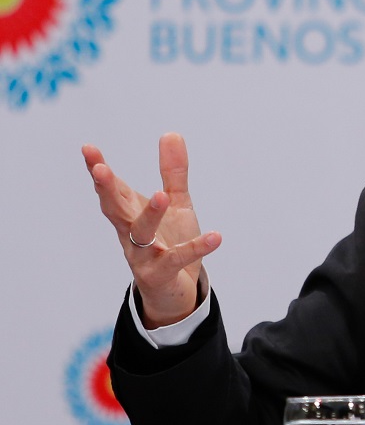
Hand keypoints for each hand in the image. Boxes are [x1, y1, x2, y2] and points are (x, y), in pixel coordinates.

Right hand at [83, 132, 221, 327]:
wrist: (174, 290)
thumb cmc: (169, 242)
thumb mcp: (175, 203)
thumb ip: (173, 172)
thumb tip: (171, 133)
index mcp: (130, 214)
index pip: (112, 189)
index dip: (99, 170)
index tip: (87, 148)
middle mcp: (131, 234)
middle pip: (115, 210)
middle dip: (106, 190)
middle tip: (100, 170)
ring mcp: (143, 255)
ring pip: (141, 234)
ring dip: (150, 215)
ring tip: (161, 196)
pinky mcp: (161, 274)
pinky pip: (178, 260)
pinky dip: (196, 248)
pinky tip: (216, 237)